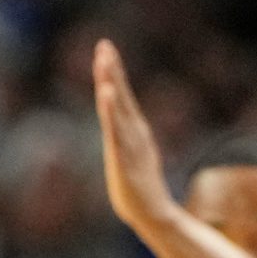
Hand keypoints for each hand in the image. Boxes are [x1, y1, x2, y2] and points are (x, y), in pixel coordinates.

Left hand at [93, 39, 176, 236]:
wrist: (152, 213)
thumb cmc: (139, 188)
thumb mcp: (131, 157)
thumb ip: (128, 141)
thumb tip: (125, 130)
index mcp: (133, 130)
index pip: (121, 96)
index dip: (113, 73)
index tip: (105, 50)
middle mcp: (133, 131)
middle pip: (120, 94)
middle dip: (112, 69)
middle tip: (104, 44)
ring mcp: (130, 142)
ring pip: (118, 107)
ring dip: (110, 82)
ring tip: (104, 60)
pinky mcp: (124, 155)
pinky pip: (115, 128)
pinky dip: (110, 109)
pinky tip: (104, 92)